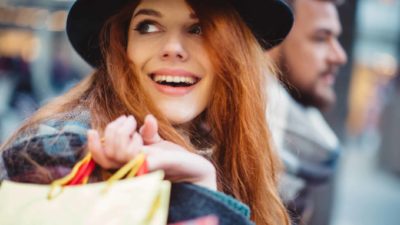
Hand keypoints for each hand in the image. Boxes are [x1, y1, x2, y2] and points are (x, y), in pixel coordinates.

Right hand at [87, 114, 216, 189]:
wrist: (194, 168)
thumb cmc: (175, 157)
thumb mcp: (158, 142)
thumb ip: (148, 132)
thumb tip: (148, 119)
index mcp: (128, 162)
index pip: (102, 158)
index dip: (92, 146)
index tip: (91, 130)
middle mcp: (131, 167)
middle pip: (106, 153)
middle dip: (112, 131)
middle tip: (128, 120)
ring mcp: (139, 167)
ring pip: (115, 152)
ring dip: (122, 131)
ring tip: (134, 122)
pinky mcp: (150, 165)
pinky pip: (132, 153)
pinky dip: (134, 136)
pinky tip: (142, 130)